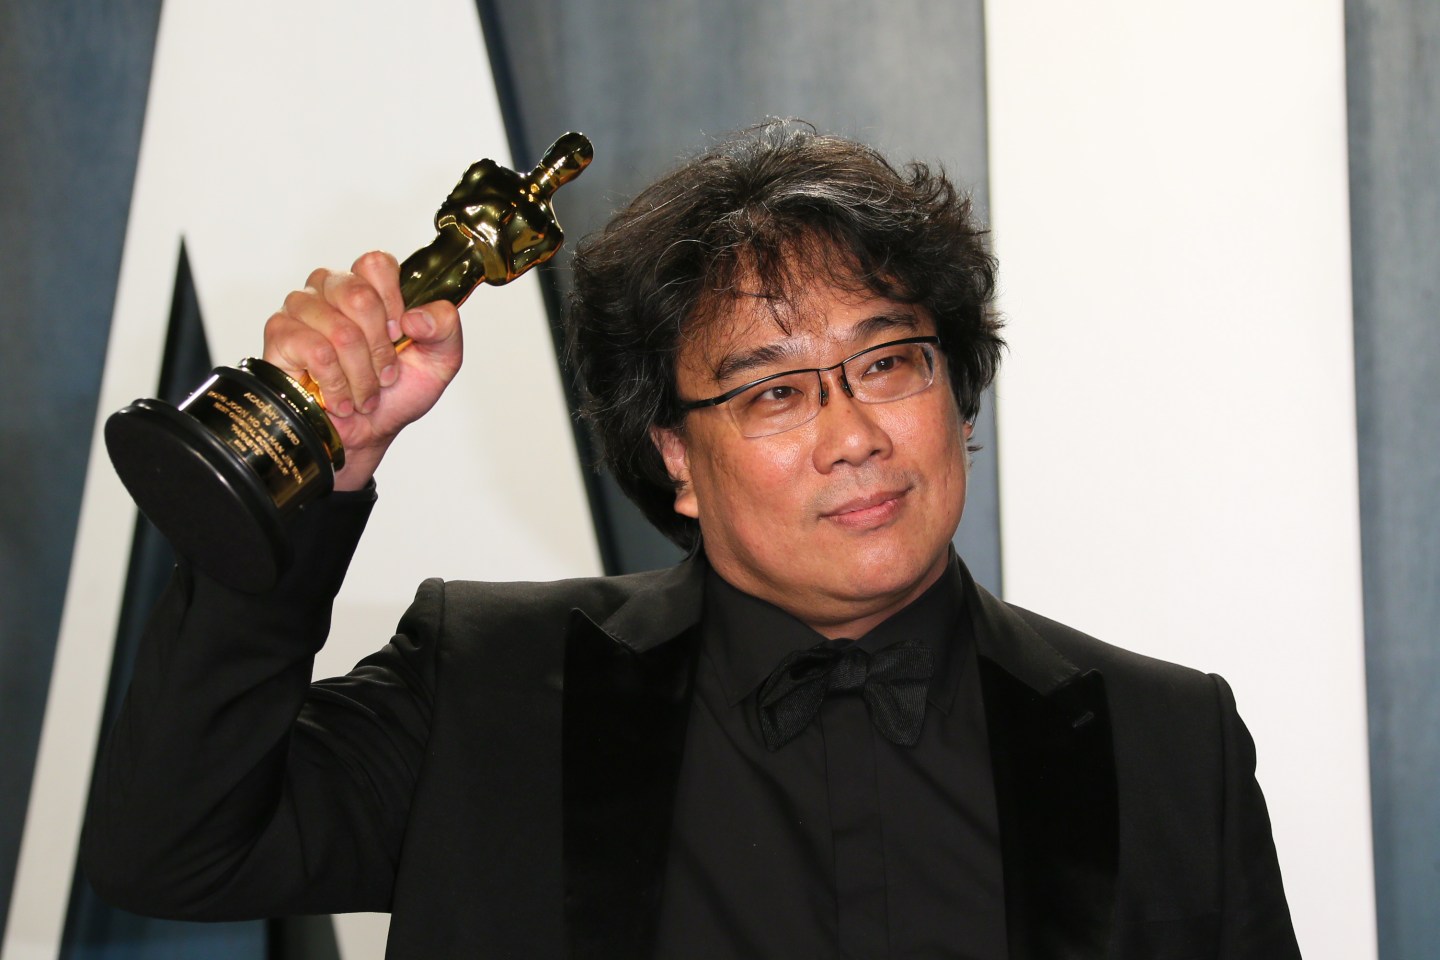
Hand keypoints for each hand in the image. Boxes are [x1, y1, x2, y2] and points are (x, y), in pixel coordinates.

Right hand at [261, 251, 462, 490]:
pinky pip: (315, 351)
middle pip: (358, 295)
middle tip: (384, 375)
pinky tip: (340, 399)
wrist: (368, 434)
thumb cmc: (397, 392)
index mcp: (367, 285)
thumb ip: (444, 327)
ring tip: (362, 393)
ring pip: (340, 330)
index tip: (398, 335)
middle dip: (379, 349)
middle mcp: (331, 289)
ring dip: (360, 374)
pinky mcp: (280, 335)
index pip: (376, 264)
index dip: (393, 302)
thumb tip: (416, 318)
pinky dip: (336, 384)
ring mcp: (300, 309)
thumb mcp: (440, 360)